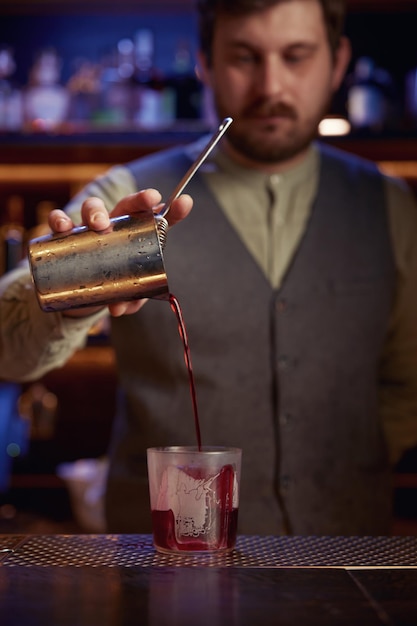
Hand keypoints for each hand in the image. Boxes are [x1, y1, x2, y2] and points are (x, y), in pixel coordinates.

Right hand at [49, 189, 192, 317]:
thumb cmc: (112, 283)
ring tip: (99, 225)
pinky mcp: (65, 237)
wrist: (81, 291)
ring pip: (91, 207)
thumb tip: (120, 307)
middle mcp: (113, 225)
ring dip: (96, 211)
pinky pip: (58, 222)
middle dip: (137, 200)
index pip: (154, 218)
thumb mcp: (129, 290)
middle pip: (126, 204)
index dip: (171, 210)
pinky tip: (62, 227)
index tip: (183, 202)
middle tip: (147, 204)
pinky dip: (59, 220)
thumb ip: (130, 298)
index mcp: (133, 233)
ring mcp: (88, 228)